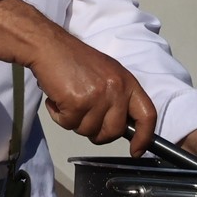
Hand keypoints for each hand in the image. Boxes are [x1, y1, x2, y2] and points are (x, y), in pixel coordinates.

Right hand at [0, 0, 156, 155]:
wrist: (49, 46)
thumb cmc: (73, 59)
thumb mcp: (106, 73)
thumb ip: (117, 97)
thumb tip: (121, 126)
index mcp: (126, 82)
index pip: (147, 114)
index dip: (144, 137)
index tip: (136, 150)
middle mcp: (116, 89)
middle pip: (114, 131)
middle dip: (97, 133)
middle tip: (83, 118)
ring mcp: (97, 96)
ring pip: (89, 131)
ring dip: (74, 122)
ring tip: (68, 100)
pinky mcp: (77, 102)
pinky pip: (69, 124)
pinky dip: (59, 116)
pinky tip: (57, 100)